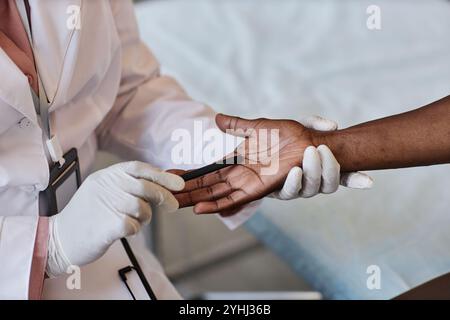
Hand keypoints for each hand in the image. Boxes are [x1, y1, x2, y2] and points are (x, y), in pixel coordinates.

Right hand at [46, 161, 184, 276]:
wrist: (59, 239)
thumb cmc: (87, 217)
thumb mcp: (102, 191)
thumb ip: (127, 185)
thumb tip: (160, 184)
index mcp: (105, 176)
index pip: (139, 168)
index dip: (161, 174)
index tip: (178, 183)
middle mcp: (106, 186)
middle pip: (145, 187)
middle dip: (164, 196)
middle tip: (173, 206)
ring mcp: (106, 204)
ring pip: (142, 207)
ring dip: (144, 217)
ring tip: (134, 221)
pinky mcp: (108, 225)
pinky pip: (134, 225)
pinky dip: (134, 230)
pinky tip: (123, 230)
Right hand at [175, 114, 322, 213]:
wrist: (311, 142)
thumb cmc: (289, 134)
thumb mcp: (257, 127)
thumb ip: (236, 125)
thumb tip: (216, 119)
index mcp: (236, 161)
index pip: (206, 171)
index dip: (189, 175)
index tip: (169, 176)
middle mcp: (239, 175)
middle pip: (207, 187)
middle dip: (186, 192)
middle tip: (164, 196)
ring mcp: (247, 183)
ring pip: (215, 196)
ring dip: (195, 200)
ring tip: (175, 203)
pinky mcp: (258, 189)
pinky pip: (234, 200)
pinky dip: (216, 204)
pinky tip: (200, 208)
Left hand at [271, 115, 372, 199]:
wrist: (253, 151)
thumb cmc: (281, 140)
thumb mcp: (297, 128)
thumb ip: (313, 124)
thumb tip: (332, 126)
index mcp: (322, 168)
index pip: (344, 176)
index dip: (356, 180)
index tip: (368, 181)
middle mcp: (312, 182)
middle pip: (328, 184)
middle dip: (328, 168)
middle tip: (321, 149)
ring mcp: (297, 188)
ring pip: (310, 190)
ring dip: (311, 174)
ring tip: (307, 158)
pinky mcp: (278, 192)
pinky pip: (288, 193)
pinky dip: (292, 183)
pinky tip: (294, 171)